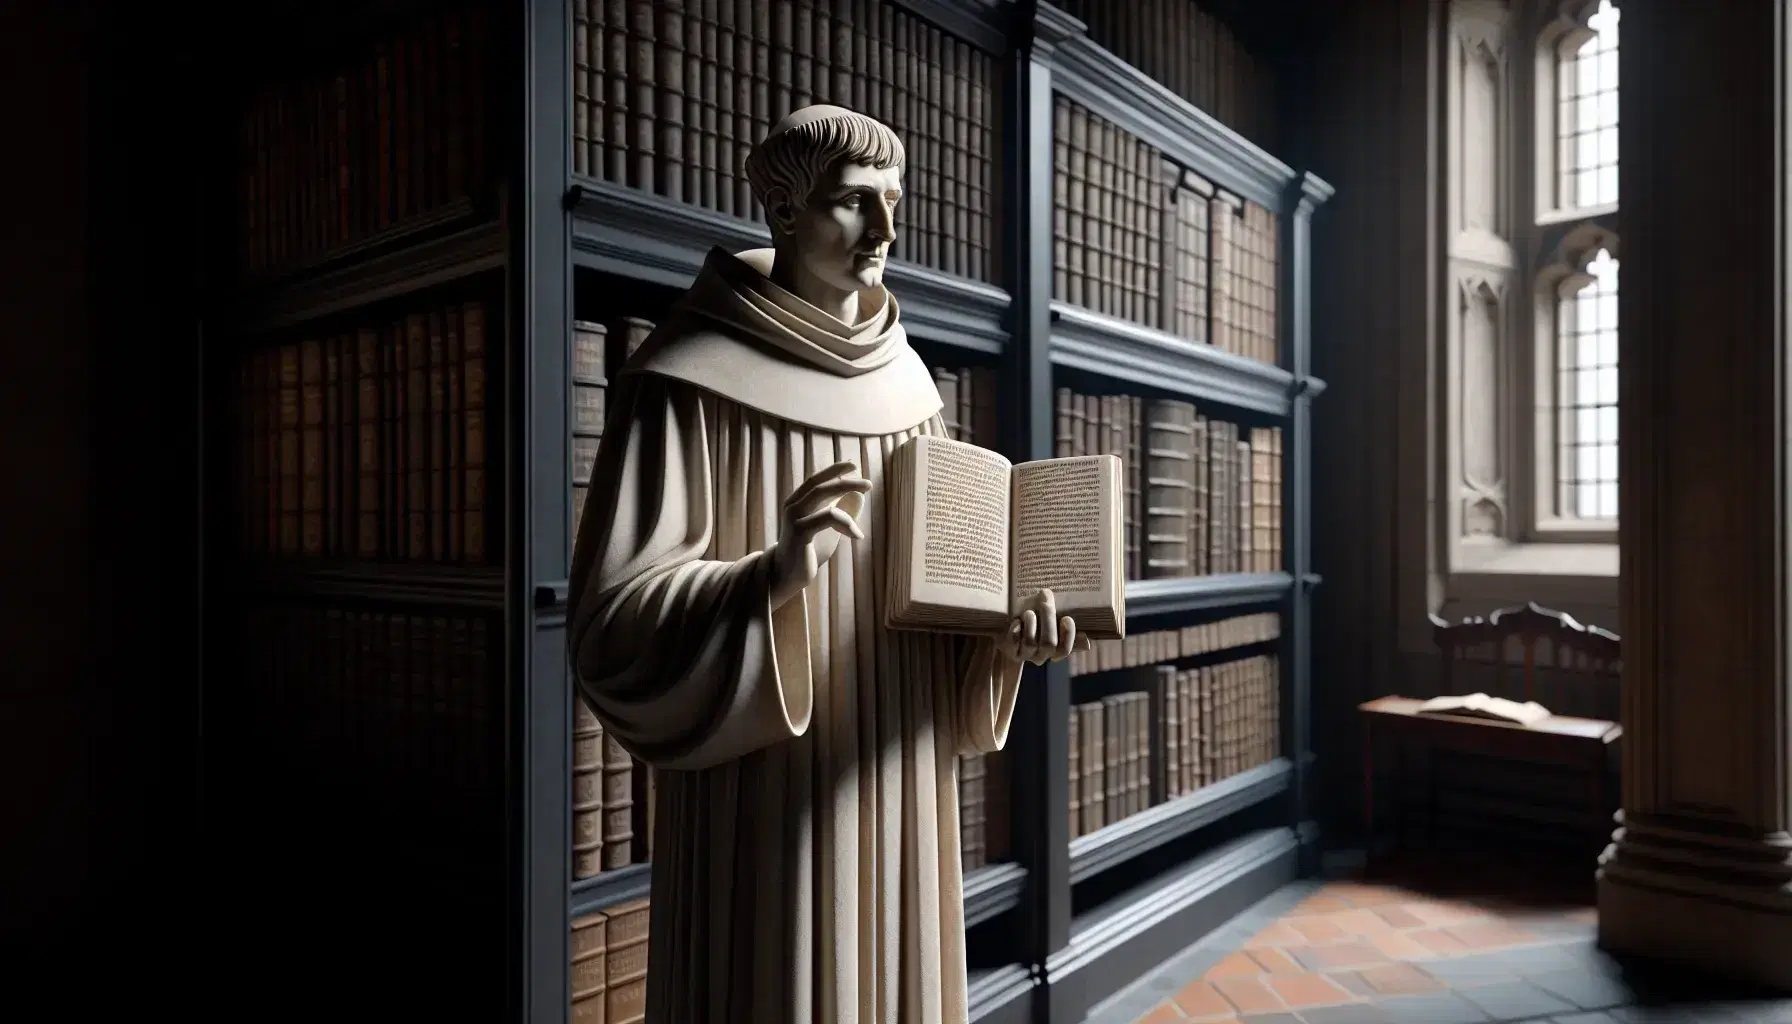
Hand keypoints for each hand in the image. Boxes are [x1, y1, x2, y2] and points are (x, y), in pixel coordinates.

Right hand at [769, 460, 871, 608]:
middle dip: (844, 478)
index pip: (815, 479)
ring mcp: (794, 517)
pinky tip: (858, 536)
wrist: (787, 576)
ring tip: (866, 493)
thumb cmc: (808, 551)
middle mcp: (793, 506)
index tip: (853, 465)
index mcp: (796, 502)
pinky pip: (828, 517)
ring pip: (822, 494)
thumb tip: (859, 496)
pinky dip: (846, 522)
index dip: (834, 470)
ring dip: (847, 489)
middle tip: (867, 481)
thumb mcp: (828, 530)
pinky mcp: (800, 531)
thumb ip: (841, 512)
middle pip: (820, 483)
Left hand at [997, 588, 1091, 665]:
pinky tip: (1015, 621)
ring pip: (1031, 643)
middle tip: (1046, 598)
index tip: (1067, 618)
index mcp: (1053, 650)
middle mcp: (1040, 655)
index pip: (1064, 649)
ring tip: (1029, 612)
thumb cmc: (1033, 622)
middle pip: (1048, 643)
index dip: (1068, 635)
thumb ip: (1064, 624)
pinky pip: (1013, 643)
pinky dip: (1015, 631)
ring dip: (1031, 625)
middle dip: (1048, 619)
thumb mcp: (1049, 621)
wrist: (1006, 629)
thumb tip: (1086, 638)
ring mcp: (1024, 654)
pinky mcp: (1008, 650)